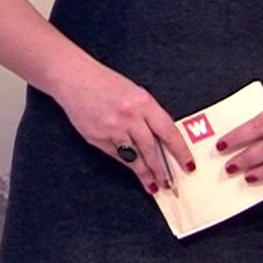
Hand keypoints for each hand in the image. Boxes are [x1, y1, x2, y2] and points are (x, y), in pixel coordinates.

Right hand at [51, 59, 195, 196]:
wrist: (74, 77)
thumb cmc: (104, 82)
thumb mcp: (134, 93)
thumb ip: (148, 114)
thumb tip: (162, 139)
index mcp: (143, 103)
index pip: (169, 132)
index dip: (180, 152)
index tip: (188, 165)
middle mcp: (130, 117)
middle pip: (152, 150)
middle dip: (162, 170)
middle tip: (171, 184)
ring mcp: (112, 129)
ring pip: (135, 158)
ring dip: (145, 174)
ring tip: (153, 185)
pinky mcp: (97, 138)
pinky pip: (117, 155)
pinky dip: (127, 164)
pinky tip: (133, 170)